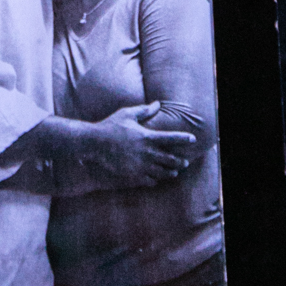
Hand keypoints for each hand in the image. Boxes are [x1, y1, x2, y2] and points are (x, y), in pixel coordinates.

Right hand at [78, 104, 195, 188]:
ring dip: (169, 172)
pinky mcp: (132, 176)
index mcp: (147, 137)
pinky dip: (155, 179)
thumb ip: (144, 110)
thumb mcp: (127, 114)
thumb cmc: (110, 126)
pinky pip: (150, 181)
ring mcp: (140, 166)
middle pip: (171, 160)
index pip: (171, 138)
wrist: (93, 143)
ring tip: (173, 172)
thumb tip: (158, 104)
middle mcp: (146, 153)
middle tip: (184, 162)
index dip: (184, 139)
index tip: (192, 139)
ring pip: (162, 173)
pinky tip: (156, 178)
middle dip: (180, 162)